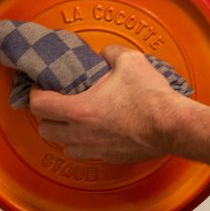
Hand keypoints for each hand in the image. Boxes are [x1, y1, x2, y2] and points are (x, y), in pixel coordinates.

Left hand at [30, 45, 188, 163]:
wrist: (174, 126)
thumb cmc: (151, 96)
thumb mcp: (129, 60)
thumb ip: (110, 52)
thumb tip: (104, 53)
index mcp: (79, 110)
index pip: (38, 105)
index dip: (35, 93)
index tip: (42, 85)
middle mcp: (82, 134)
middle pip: (45, 131)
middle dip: (46, 116)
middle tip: (57, 102)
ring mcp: (96, 150)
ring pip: (64, 147)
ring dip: (64, 134)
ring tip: (74, 120)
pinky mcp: (110, 158)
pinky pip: (87, 154)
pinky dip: (84, 144)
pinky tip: (96, 132)